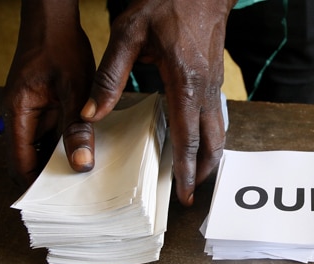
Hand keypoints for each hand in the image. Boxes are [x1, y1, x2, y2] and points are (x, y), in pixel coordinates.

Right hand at [3, 1, 95, 187]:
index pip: (21, 163)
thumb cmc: (59, 48)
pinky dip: (67, 146)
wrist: (54, 22)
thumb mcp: (74, 90)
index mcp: (19, 115)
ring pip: (44, 150)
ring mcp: (33, 114)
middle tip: (78, 198)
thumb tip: (81, 164)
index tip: (57, 204)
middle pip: (31, 160)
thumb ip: (77, 128)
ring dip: (61, 163)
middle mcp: (22, 118)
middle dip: (51, 179)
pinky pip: (53, 135)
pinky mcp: (46, 109)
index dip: (36, 186)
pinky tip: (88, 154)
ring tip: (86, 181)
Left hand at [81, 0, 235, 205]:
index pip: (188, 139)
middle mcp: (206, 90)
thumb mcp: (129, 32)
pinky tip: (197, 140)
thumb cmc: (167, 4)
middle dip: (203, 171)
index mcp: (185, 84)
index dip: (186, 170)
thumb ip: (110, 75)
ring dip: (210, 156)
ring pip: (219, 132)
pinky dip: (209, 138)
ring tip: (195, 173)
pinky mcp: (215, 80)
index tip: (183, 194)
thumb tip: (93, 112)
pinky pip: (216, 117)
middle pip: (212, 143)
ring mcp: (215, 86)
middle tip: (190, 193)